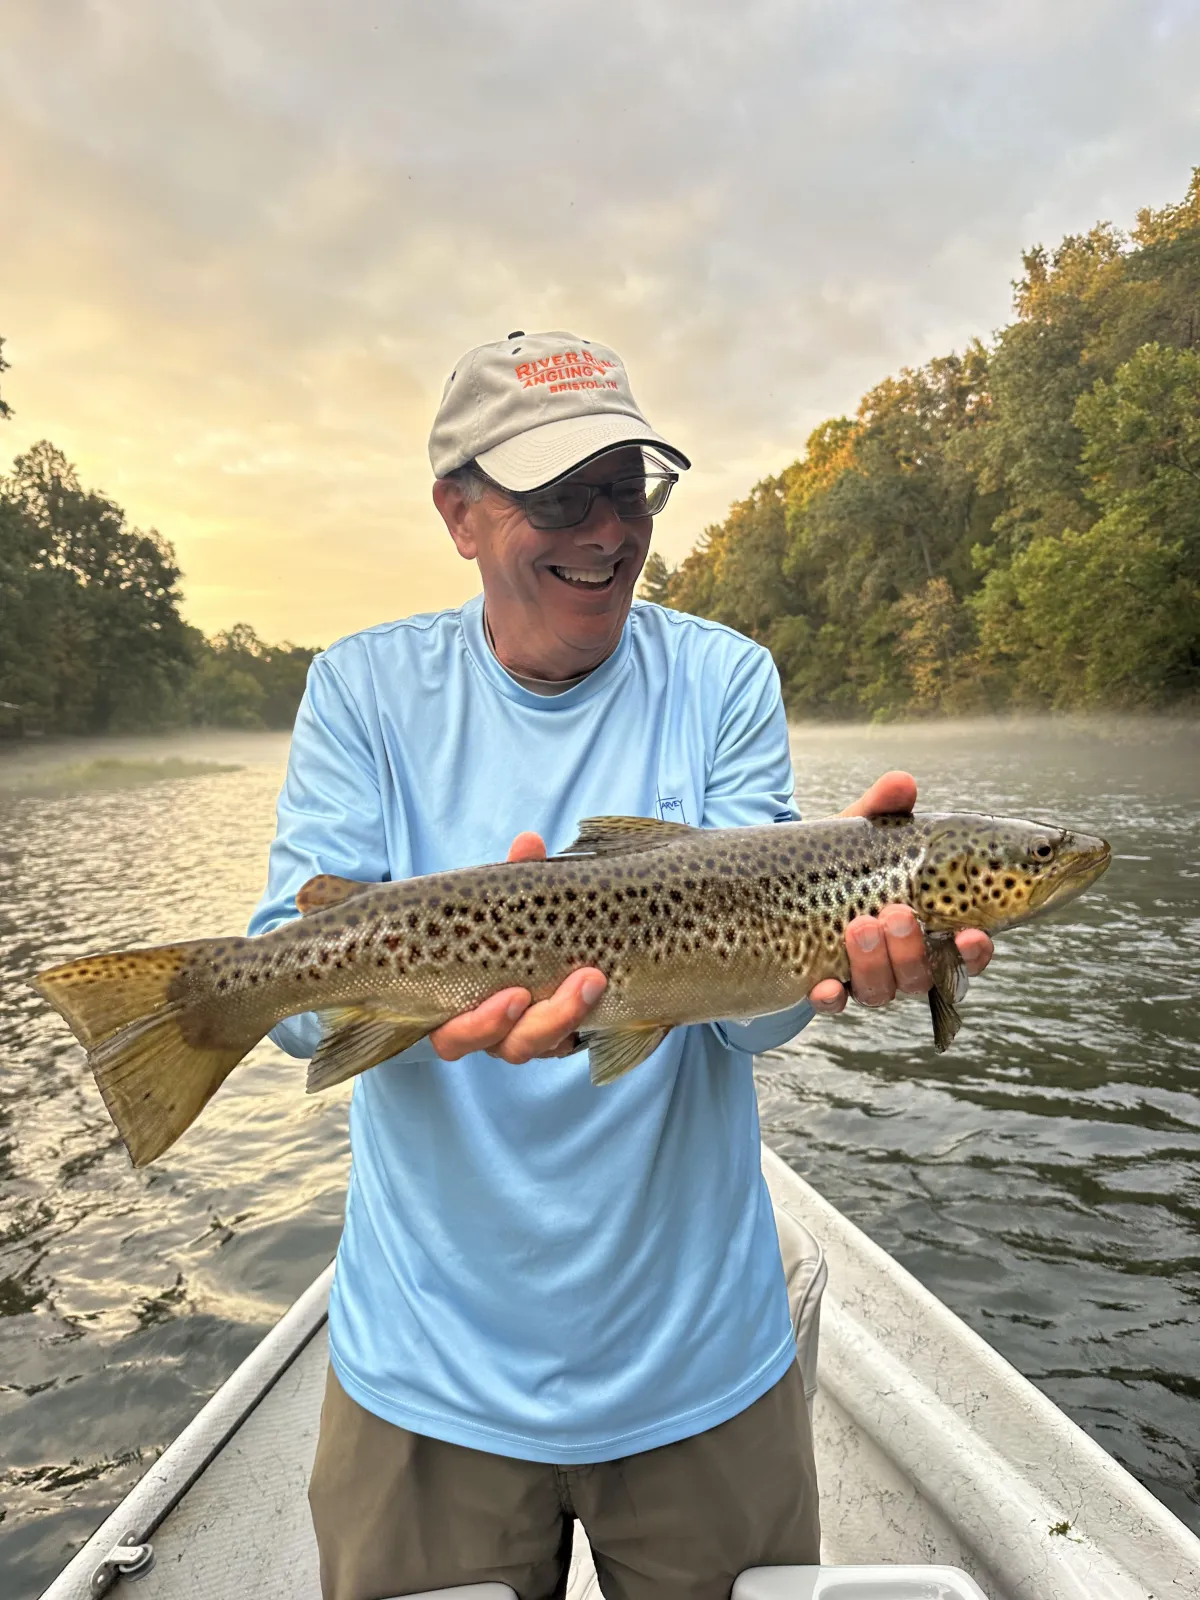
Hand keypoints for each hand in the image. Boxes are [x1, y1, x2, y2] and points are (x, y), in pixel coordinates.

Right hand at [429, 831, 607, 1062]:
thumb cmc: (493, 925)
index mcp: (456, 1009)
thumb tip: (529, 842)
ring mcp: (522, 1036)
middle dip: (548, 1021)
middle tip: (585, 980)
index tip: (517, 995)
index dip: (481, 1024)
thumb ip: (515, 877)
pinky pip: (568, 1042)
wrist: (522, 942)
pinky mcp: (554, 1035)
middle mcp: (489, 1033)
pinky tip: (606, 996)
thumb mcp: (502, 902)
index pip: (454, 1034)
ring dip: (571, 1018)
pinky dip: (584, 1022)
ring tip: (596, 979)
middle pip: (511, 1048)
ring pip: (543, 1047)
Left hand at [807, 770, 993, 1015]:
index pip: (963, 950)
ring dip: (874, 963)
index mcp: (924, 925)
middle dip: (912, 949)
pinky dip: (830, 997)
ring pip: (882, 991)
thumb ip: (882, 810)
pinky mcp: (823, 987)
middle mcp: (899, 960)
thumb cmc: (838, 862)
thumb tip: (903, 783)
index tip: (971, 935)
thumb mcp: (858, 833)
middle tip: (896, 914)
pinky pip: (832, 1003)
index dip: (974, 951)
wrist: (778, 887)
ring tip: (858, 926)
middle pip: (922, 974)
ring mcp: (861, 977)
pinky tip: (823, 985)